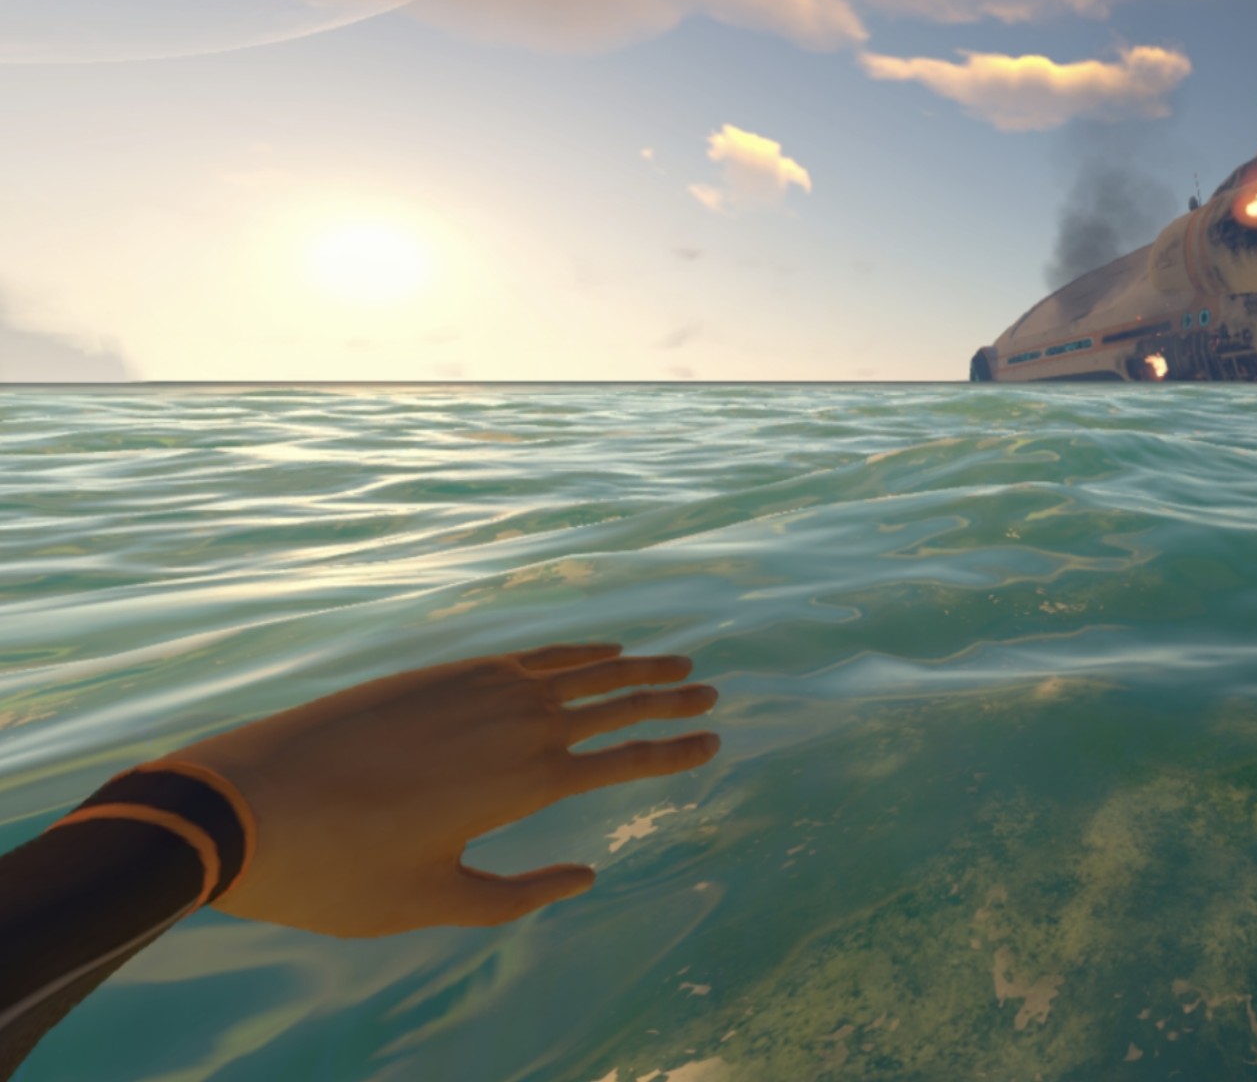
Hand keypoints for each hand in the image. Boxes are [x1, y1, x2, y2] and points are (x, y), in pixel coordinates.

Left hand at [160, 643, 718, 936]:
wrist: (244, 803)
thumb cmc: (336, 873)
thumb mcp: (430, 902)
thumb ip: (514, 896)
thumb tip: (584, 878)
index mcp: (524, 781)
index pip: (622, 760)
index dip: (673, 752)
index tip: (716, 742)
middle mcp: (515, 723)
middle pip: (613, 702)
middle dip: (668, 699)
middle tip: (713, 692)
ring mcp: (475, 688)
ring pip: (576, 670)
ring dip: (629, 666)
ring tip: (671, 661)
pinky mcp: (437, 675)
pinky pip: (526, 655)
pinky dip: (569, 652)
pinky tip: (589, 652)